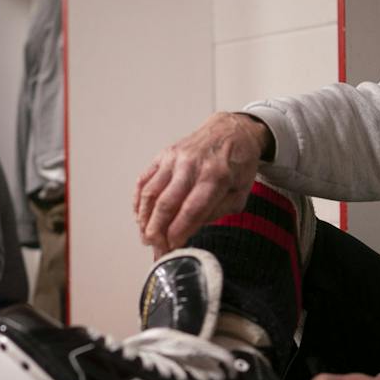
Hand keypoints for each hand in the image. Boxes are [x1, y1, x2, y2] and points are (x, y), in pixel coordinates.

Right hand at [134, 112, 270, 253]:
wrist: (230, 130)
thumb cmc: (237, 164)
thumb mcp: (240, 193)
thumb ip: (217, 212)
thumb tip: (190, 229)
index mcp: (215, 176)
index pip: (191, 210)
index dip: (178, 233)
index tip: (172, 248)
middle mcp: (191, 166)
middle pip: (166, 204)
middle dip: (157, 231)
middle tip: (156, 248)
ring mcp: (174, 159)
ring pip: (150, 193)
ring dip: (144, 219)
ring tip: (146, 237)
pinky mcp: (163, 155)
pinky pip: (144, 180)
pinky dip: (138, 201)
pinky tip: (140, 217)